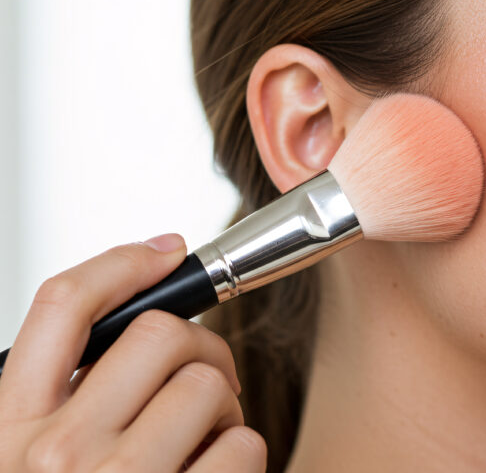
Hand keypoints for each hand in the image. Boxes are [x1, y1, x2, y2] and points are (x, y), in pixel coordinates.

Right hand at [0, 234, 265, 471]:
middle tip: (205, 380)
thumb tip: (143, 320)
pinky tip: (210, 472)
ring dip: (224, 408)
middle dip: (200, 347)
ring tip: (202, 441)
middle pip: (158, 333)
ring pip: (207, 383)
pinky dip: (242, 452)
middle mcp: (58, 451)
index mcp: (12, 429)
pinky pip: (244, 442)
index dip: (122, 263)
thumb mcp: (38, 456)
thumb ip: (72, 398)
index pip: (62, 306)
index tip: (166, 253)